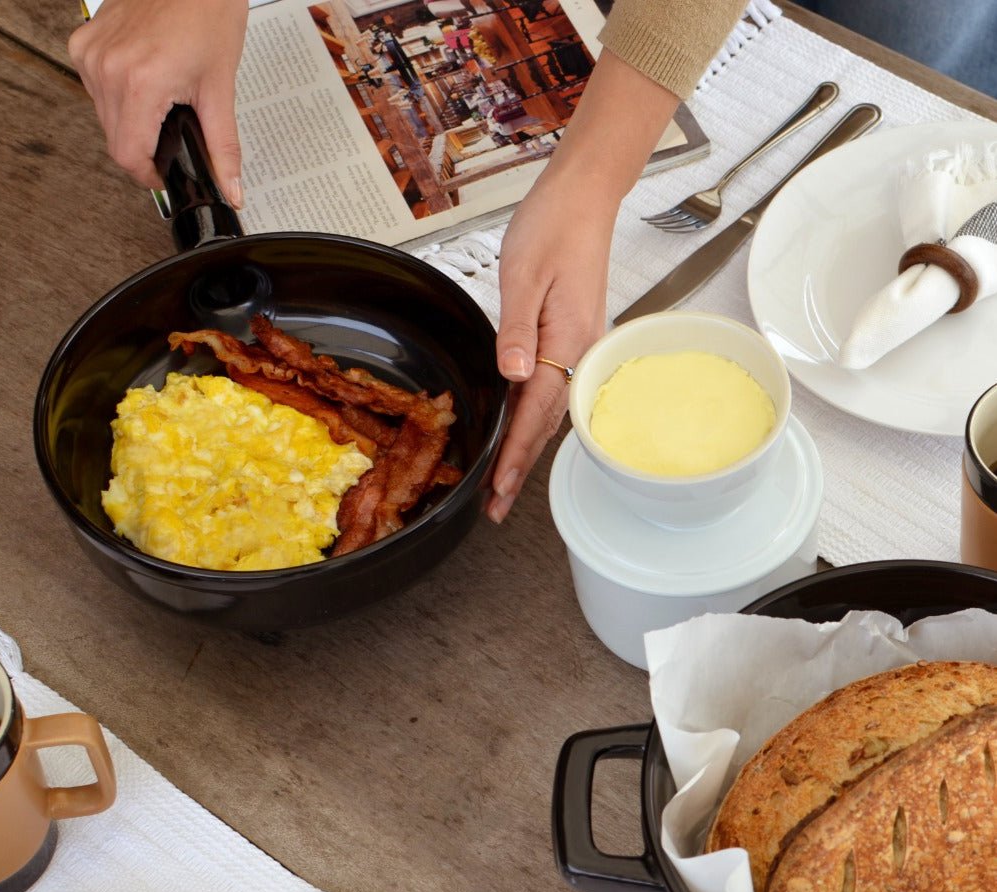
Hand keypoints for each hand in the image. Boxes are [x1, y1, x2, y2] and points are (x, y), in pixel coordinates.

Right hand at [68, 0, 248, 204]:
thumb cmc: (208, 12)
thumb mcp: (220, 88)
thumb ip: (222, 147)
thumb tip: (230, 188)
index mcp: (140, 82)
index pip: (129, 155)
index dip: (149, 176)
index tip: (166, 176)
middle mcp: (107, 67)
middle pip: (116, 141)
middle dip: (145, 151)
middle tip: (173, 141)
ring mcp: (91, 52)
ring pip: (105, 117)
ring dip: (132, 124)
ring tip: (163, 105)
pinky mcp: (84, 41)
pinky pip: (97, 89)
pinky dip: (120, 97)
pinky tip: (146, 82)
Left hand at [487, 174, 614, 522]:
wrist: (582, 197)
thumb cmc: (553, 226)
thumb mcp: (524, 275)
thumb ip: (516, 330)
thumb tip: (513, 375)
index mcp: (568, 341)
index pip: (537, 413)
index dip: (516, 455)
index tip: (500, 489)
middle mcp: (580, 351)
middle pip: (547, 424)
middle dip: (521, 467)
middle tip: (497, 507)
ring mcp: (579, 347)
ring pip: (551, 412)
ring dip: (527, 449)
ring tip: (505, 483)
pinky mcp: (572, 338)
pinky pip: (553, 391)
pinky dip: (534, 420)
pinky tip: (521, 432)